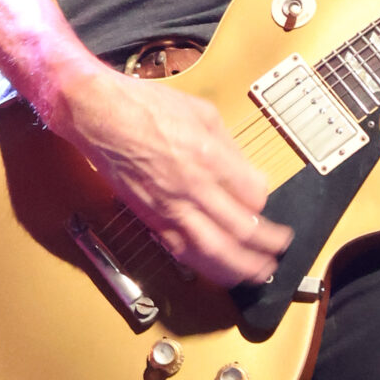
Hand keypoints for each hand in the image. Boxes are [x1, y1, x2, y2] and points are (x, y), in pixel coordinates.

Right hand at [49, 64, 292, 288]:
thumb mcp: (202, 112)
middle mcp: (193, 188)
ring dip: (241, 267)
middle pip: (241, 230)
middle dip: (266, 245)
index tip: (265, 202)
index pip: (254, 195)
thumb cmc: (145, 107)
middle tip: (279, 249)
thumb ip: (229, 146)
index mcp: (209, 157)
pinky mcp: (152, 219)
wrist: (100, 116)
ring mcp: (171, 208)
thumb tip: (246, 170)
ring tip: (258, 272)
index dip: (264, 203)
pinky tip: (219, 271)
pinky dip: (206, 266)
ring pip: (214, 251)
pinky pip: (183, 251)